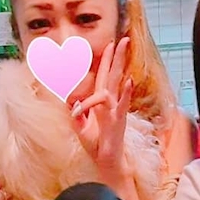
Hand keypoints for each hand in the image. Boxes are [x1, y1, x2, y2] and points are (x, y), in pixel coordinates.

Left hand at [70, 38, 132, 180]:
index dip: (106, 62)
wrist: (106, 162)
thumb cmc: (96, 146)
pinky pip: (121, 105)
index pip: (104, 78)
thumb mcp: (81, 128)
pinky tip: (129, 81)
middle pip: (113, 74)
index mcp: (102, 103)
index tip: (109, 45)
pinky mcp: (118, 121)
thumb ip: (76, 115)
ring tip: (123, 48)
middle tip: (123, 38)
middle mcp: (111, 103)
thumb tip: (70, 103)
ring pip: (117, 83)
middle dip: (117, 56)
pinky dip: (125, 93)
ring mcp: (116, 110)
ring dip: (120, 64)